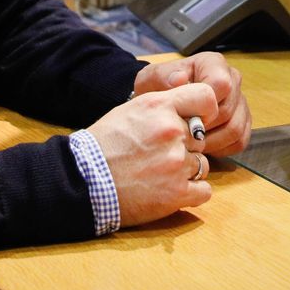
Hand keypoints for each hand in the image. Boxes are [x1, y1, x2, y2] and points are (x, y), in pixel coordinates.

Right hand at [85, 82, 217, 226]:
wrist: (83, 180)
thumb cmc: (104, 144)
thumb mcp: (131, 110)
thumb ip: (163, 106)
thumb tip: (189, 107)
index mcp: (160, 106)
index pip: (206, 97)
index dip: (204, 110)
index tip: (197, 120)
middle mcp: (172, 131)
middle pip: (201, 137)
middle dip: (187, 146)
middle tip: (161, 154)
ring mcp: (176, 163)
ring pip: (203, 164)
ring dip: (187, 170)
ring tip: (160, 173)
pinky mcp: (177, 193)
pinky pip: (204, 190)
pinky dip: (191, 192)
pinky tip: (170, 190)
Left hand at [134, 52, 251, 156]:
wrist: (164, 103)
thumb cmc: (158, 89)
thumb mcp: (151, 79)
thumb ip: (162, 77)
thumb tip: (180, 79)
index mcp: (213, 63)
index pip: (221, 84)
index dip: (203, 105)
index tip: (184, 114)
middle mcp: (232, 79)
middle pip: (227, 110)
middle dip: (203, 127)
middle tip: (183, 134)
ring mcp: (240, 102)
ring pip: (235, 129)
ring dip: (211, 142)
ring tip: (190, 142)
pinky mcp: (243, 122)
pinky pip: (239, 141)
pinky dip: (220, 149)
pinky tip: (202, 145)